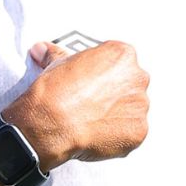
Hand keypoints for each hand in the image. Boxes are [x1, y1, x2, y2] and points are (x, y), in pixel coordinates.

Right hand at [3, 40, 149, 169]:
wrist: (52, 122)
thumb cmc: (55, 91)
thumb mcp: (56, 64)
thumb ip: (58, 55)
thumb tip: (44, 50)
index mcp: (122, 55)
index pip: (121, 63)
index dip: (106, 75)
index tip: (94, 84)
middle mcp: (138, 76)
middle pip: (132, 85)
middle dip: (117, 94)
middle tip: (94, 103)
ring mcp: (141, 104)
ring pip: (134, 109)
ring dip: (120, 115)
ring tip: (95, 120)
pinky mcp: (139, 129)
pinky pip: (133, 132)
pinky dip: (120, 135)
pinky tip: (100, 134)